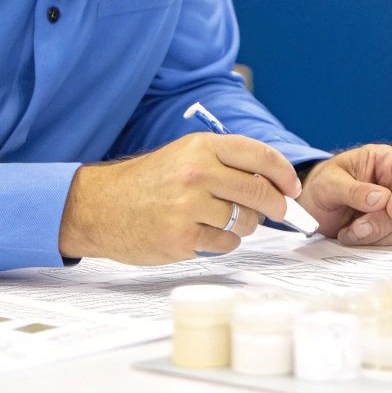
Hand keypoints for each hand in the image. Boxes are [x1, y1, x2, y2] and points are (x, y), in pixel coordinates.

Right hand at [57, 133, 298, 262]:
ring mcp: (189, 207)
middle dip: (277, 206)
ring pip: (246, 221)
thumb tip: (275, 184)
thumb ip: (224, 163)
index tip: (293, 188)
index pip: (259, 156)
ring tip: (221, 220)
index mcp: (200, 147)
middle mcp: (197, 173)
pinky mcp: (181, 238)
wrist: (98, 207)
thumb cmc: (146, 183)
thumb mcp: (183, 156)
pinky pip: (226, 244)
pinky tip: (203, 235)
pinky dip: (223, 243)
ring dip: (244, 226)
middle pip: (260, 191)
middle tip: (280, 213)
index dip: (284, 174)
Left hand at [298, 144, 391, 245]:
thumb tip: (381, 200)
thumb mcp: (329, 182)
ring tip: (350, 232)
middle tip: (358, 228)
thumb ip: (353, 190)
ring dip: (381, 235)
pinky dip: (379, 243)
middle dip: (386, 221)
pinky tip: (356, 237)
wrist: (313, 207)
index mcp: (387, 161)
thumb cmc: (322, 185)